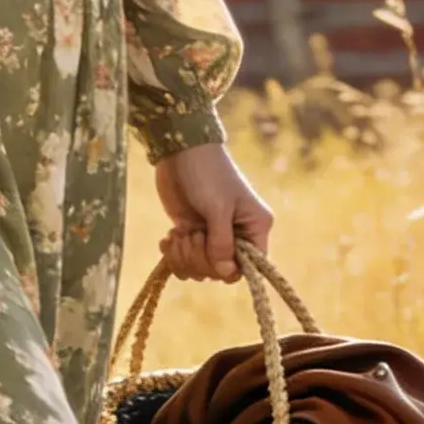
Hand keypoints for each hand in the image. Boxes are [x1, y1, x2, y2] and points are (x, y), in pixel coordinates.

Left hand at [153, 143, 272, 283]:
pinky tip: (169, 237)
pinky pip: (184, 260)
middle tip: (190, 237)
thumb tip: (224, 272)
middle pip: (221, 271)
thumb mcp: (217, 208)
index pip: (250, 266)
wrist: (180, 151)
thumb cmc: (207, 173)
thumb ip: (221, 243)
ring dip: (184, 257)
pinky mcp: (192, 234)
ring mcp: (212, 236)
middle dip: (200, 259)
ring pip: (200, 269)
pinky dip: (173, 254)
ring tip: (177, 235)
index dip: (227, 267)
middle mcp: (237, 235)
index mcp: (255, 228)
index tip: (211, 252)